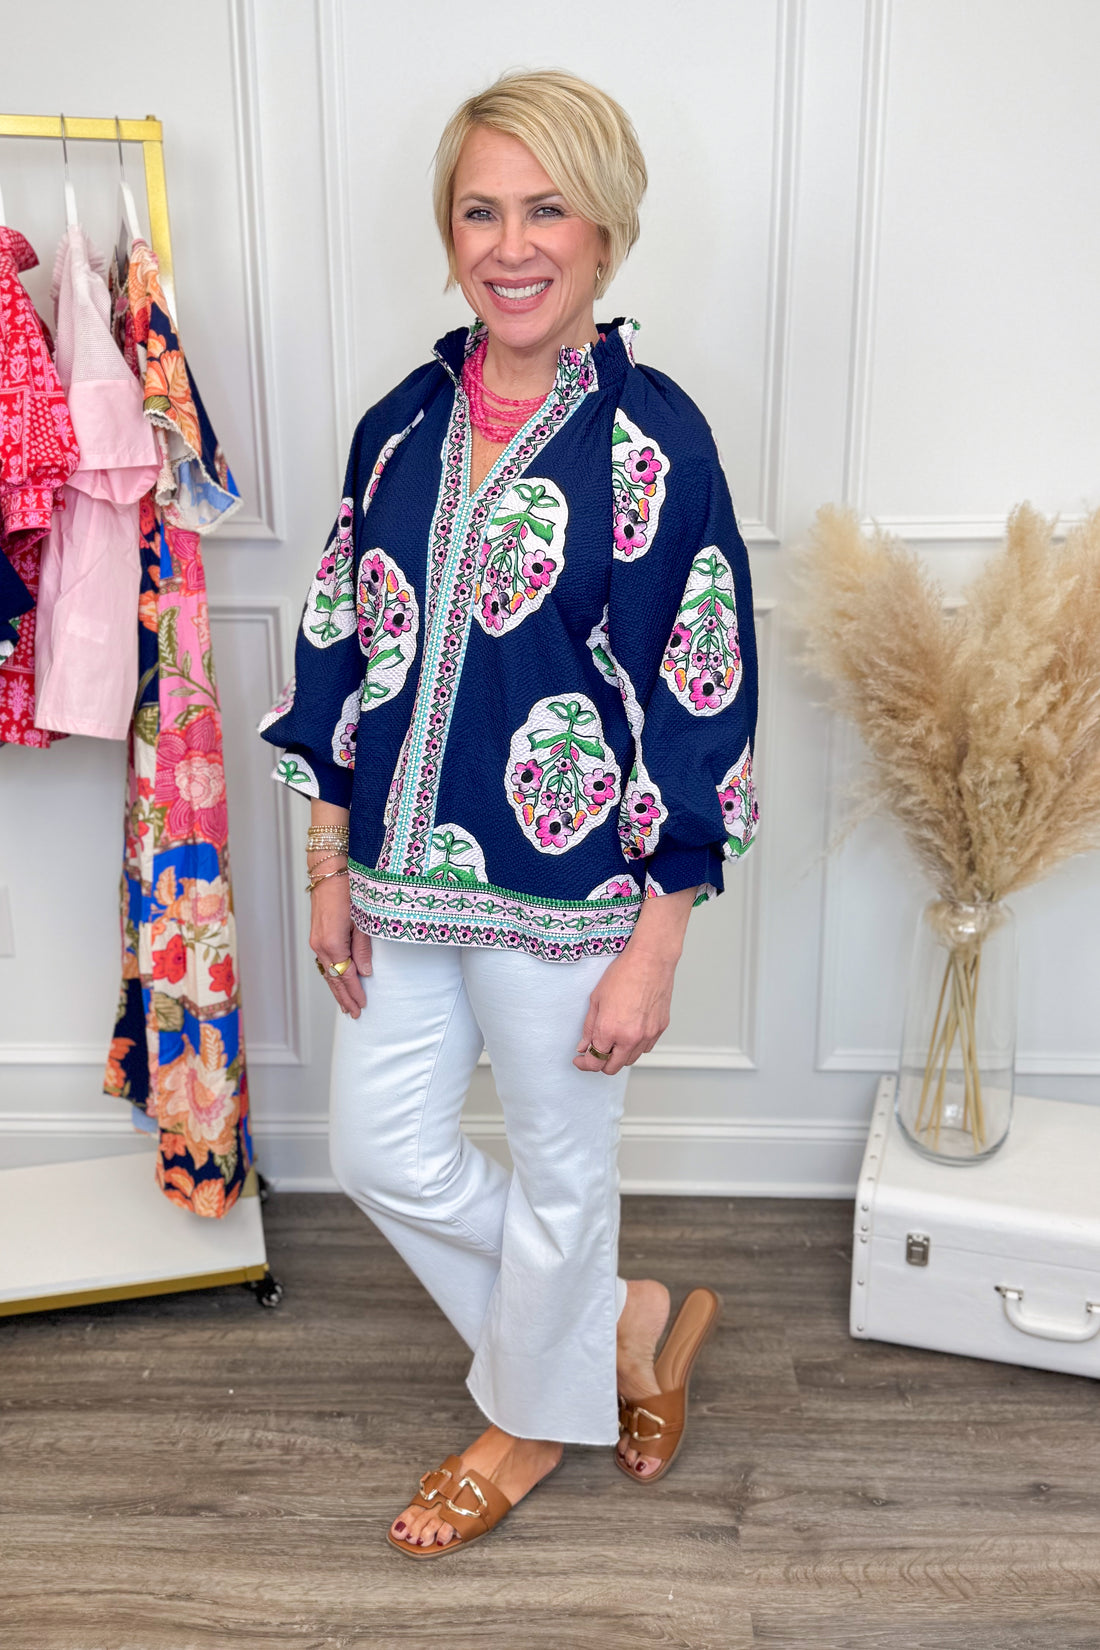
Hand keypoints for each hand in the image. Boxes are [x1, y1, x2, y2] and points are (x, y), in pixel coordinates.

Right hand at [310, 874, 371, 1017]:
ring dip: (336, 989)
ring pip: (327, 973)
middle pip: (334, 979)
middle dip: (344, 997)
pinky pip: (324, 963)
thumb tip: (365, 971)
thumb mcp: (362, 919)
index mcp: (332, 944)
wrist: (329, 871)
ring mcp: (316, 941)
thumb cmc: (348, 889)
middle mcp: (320, 946)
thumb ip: (363, 947)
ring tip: (345, 1005)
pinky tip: (337, 982)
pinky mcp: (317, 936)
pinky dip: (331, 976)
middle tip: (354, 1013)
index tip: (363, 1005)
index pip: (346, 976)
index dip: (355, 992)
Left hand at [573, 946, 675, 1075]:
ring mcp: (648, 1035)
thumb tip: (584, 1046)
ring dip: (619, 1056)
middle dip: (600, 1063)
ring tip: (613, 1039)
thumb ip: (589, 1027)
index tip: (580, 1060)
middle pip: (613, 1068)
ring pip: (630, 1060)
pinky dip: (635, 1046)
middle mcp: (630, 1037)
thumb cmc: (624, 973)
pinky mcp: (660, 1029)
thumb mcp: (596, 999)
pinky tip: (629, 1032)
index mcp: (610, 1030)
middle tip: (594, 1052)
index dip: (584, 1064)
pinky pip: (645, 1048)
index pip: (595, 1062)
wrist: (650, 960)